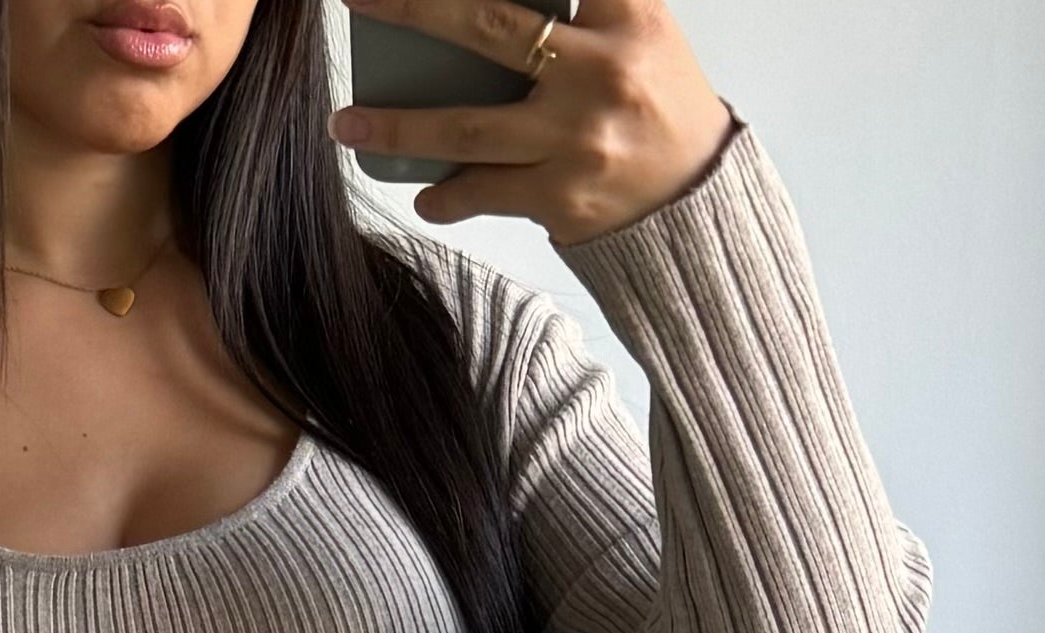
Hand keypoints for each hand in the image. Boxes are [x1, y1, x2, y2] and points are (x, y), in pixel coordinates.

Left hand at [330, 0, 734, 244]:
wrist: (697, 198)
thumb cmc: (652, 101)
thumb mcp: (633, 27)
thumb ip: (577, 4)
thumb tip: (470, 15)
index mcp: (624, 14)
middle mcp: (601, 72)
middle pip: (488, 29)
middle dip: (414, 9)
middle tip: (357, 0)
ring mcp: (578, 141)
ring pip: (469, 129)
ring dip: (399, 128)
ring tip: (347, 124)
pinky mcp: (563, 201)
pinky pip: (487, 193)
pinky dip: (448, 195)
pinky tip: (424, 195)